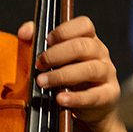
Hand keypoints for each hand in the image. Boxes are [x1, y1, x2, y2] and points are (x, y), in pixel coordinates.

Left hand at [18, 16, 120, 131]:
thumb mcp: (54, 57)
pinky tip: (60, 99)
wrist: (91, 107)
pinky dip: (76, 98)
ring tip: (43, 82)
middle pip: (83, 46)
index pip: (84, 25)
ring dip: (62, 75)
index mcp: (89, 39)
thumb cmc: (69, 77)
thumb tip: (24, 32)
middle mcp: (101, 53)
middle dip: (56, 55)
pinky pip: (94, 96)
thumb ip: (36, 40)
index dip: (65, 30)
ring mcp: (107, 73)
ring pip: (89, 69)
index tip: (47, 40)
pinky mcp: (108, 95)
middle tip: (39, 64)